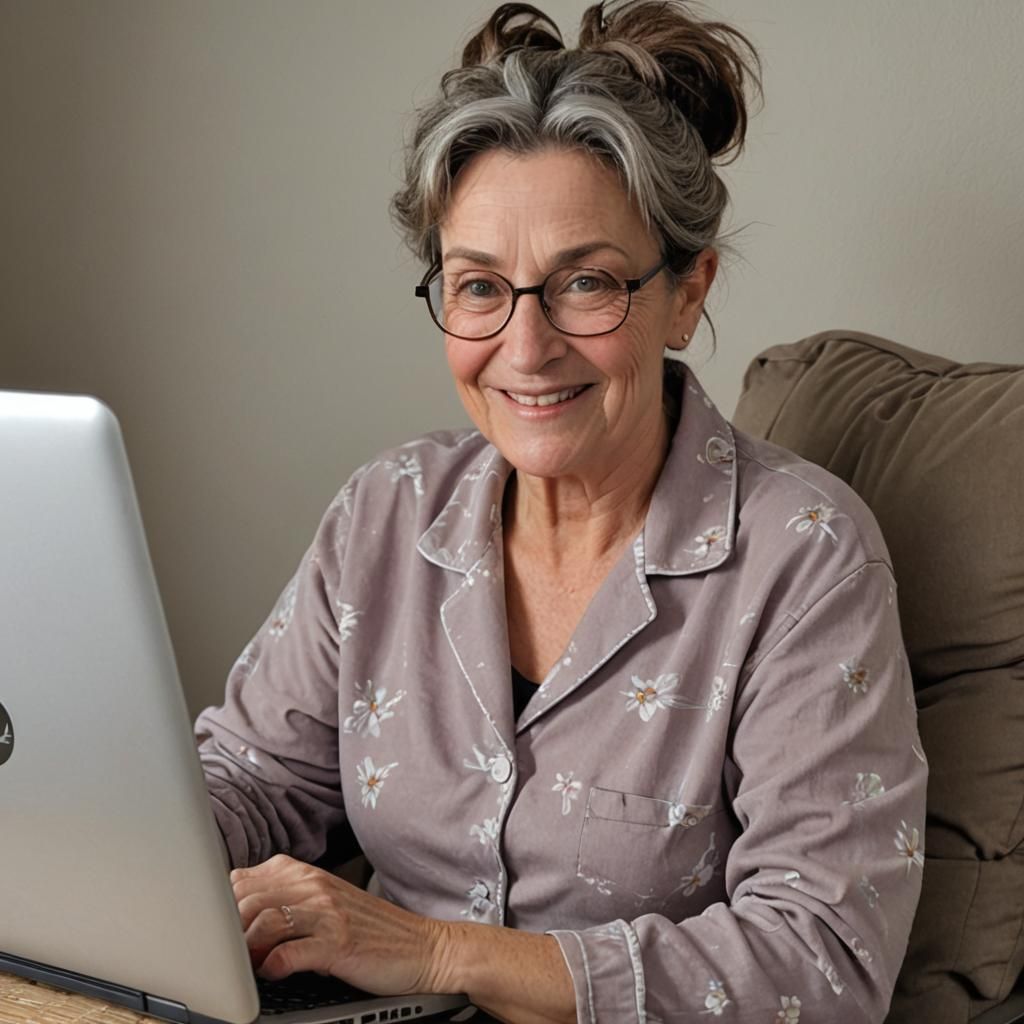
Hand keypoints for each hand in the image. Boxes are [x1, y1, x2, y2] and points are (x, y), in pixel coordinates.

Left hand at [230, 854, 450, 994]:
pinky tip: (273, 974)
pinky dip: (272, 966)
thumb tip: (231, 915)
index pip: (240, 880)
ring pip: (263, 922)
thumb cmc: (368, 930)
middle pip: (244, 899)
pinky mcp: (340, 943)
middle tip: (225, 958)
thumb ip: (283, 899)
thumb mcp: (322, 904)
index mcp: (304, 873)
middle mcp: (314, 886)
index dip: (219, 910)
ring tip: (245, 969)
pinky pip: (291, 953)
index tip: (215, 935)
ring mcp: (327, 913)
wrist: (422, 945)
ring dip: (244, 952)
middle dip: (225, 933)